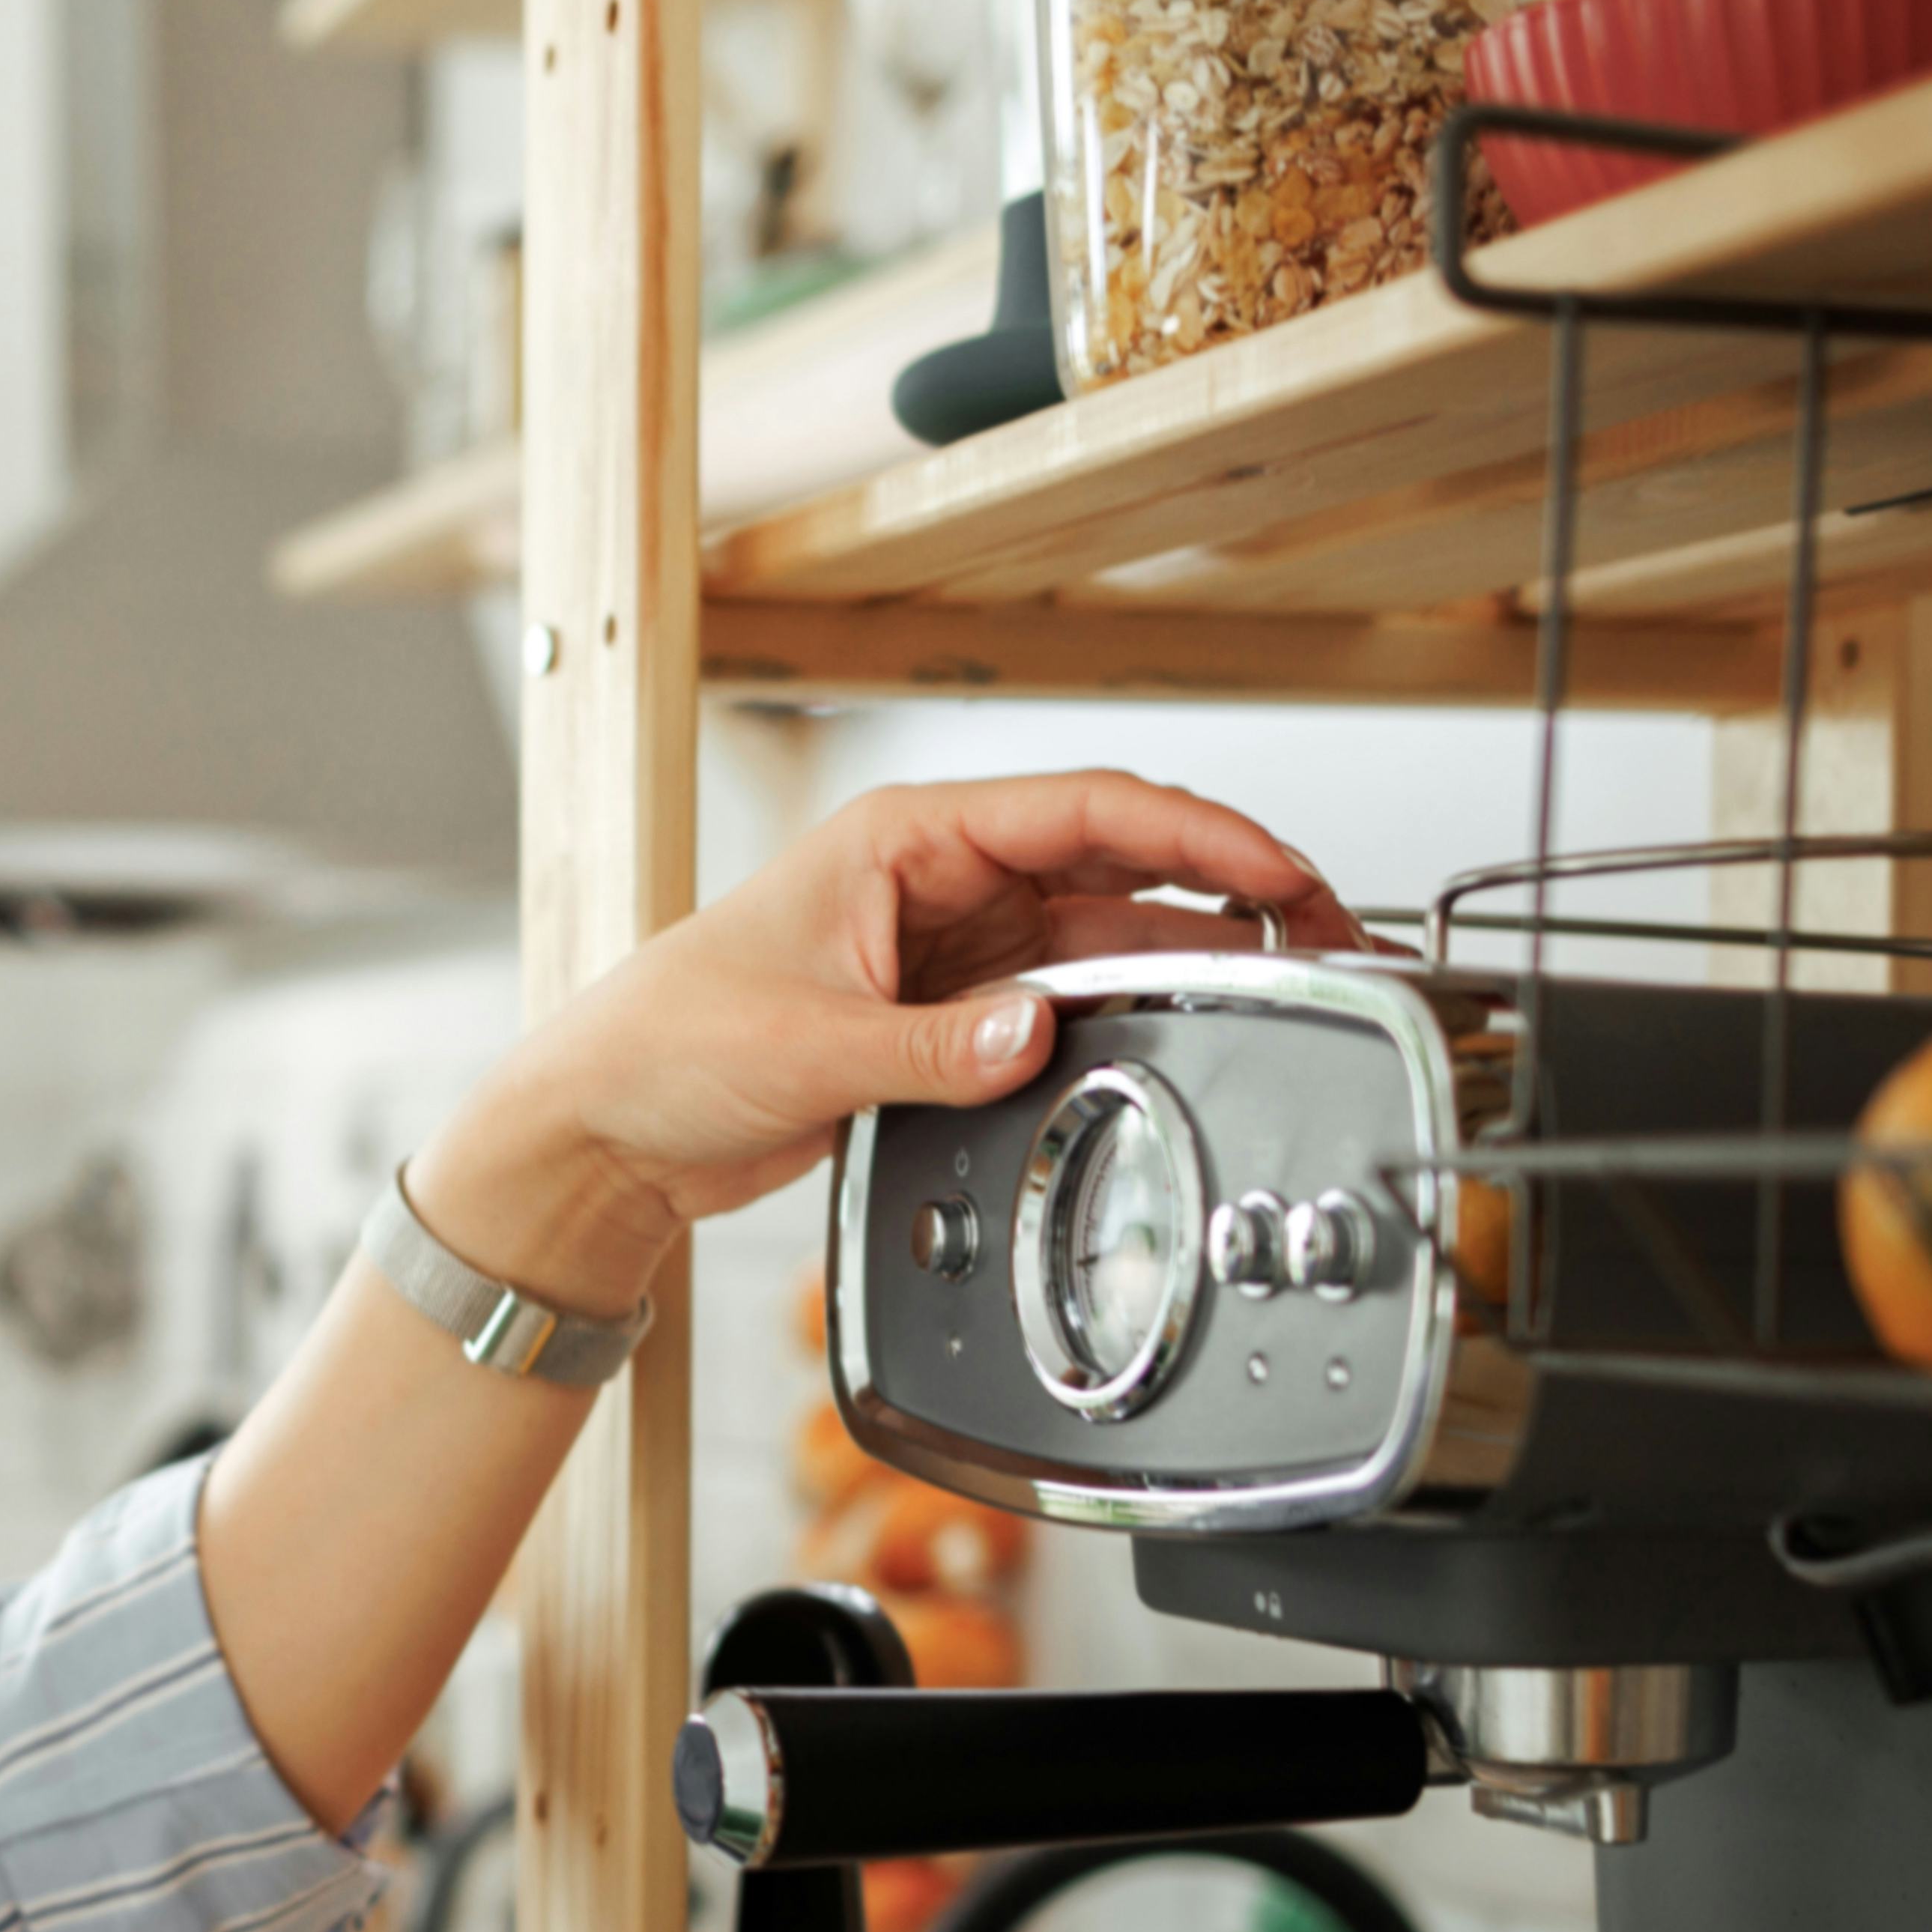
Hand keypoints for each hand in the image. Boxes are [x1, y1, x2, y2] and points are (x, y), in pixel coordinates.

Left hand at [421, 769, 1368, 1293]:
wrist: (606, 1124)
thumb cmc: (665, 1045)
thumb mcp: (804, 1046)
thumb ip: (932, 1047)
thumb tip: (1034, 1035)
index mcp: (904, 837)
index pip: (1084, 807)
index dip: (1200, 837)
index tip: (1282, 875)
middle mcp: (938, 876)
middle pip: (1117, 862)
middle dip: (1225, 891)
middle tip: (1324, 936)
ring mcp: (950, 943)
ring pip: (1103, 931)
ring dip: (1189, 955)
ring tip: (1285, 985)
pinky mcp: (947, 1010)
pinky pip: (1063, 996)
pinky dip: (1128, 1009)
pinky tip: (1186, 1028)